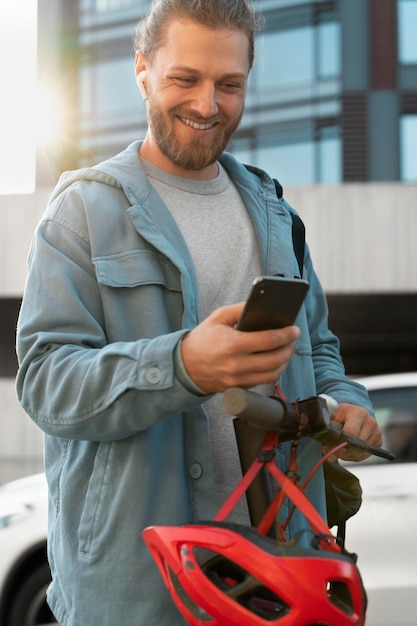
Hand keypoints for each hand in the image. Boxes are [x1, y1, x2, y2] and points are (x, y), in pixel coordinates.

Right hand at [180, 302, 300, 393]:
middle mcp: (237, 365)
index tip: (294, 329)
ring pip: (273, 374)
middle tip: (293, 339)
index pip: (269, 340)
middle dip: (289, 348)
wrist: (185, 366)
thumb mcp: (218, 317)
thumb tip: (263, 305)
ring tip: (287, 350)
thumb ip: (240, 309)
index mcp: (232, 344)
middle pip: (275, 359)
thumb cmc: (202, 339)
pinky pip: (263, 381)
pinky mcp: (239, 388)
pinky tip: (276, 361)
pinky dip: (274, 371)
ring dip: (285, 361)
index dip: (286, 334)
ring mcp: (238, 379)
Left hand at [324, 402, 382, 461]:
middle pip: (356, 445)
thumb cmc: (342, 413)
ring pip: (360, 453)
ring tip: (338, 448)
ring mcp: (376, 432)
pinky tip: (347, 449)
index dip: (340, 443)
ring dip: (346, 454)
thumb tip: (324, 433)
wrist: (353, 411)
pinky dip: (353, 456)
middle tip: (330, 451)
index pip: (351, 432)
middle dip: (341, 451)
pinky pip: (364, 455)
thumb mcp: (332, 413)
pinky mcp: (378, 441)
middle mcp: (370, 422)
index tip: (330, 447)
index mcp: (359, 413)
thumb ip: (327, 422)